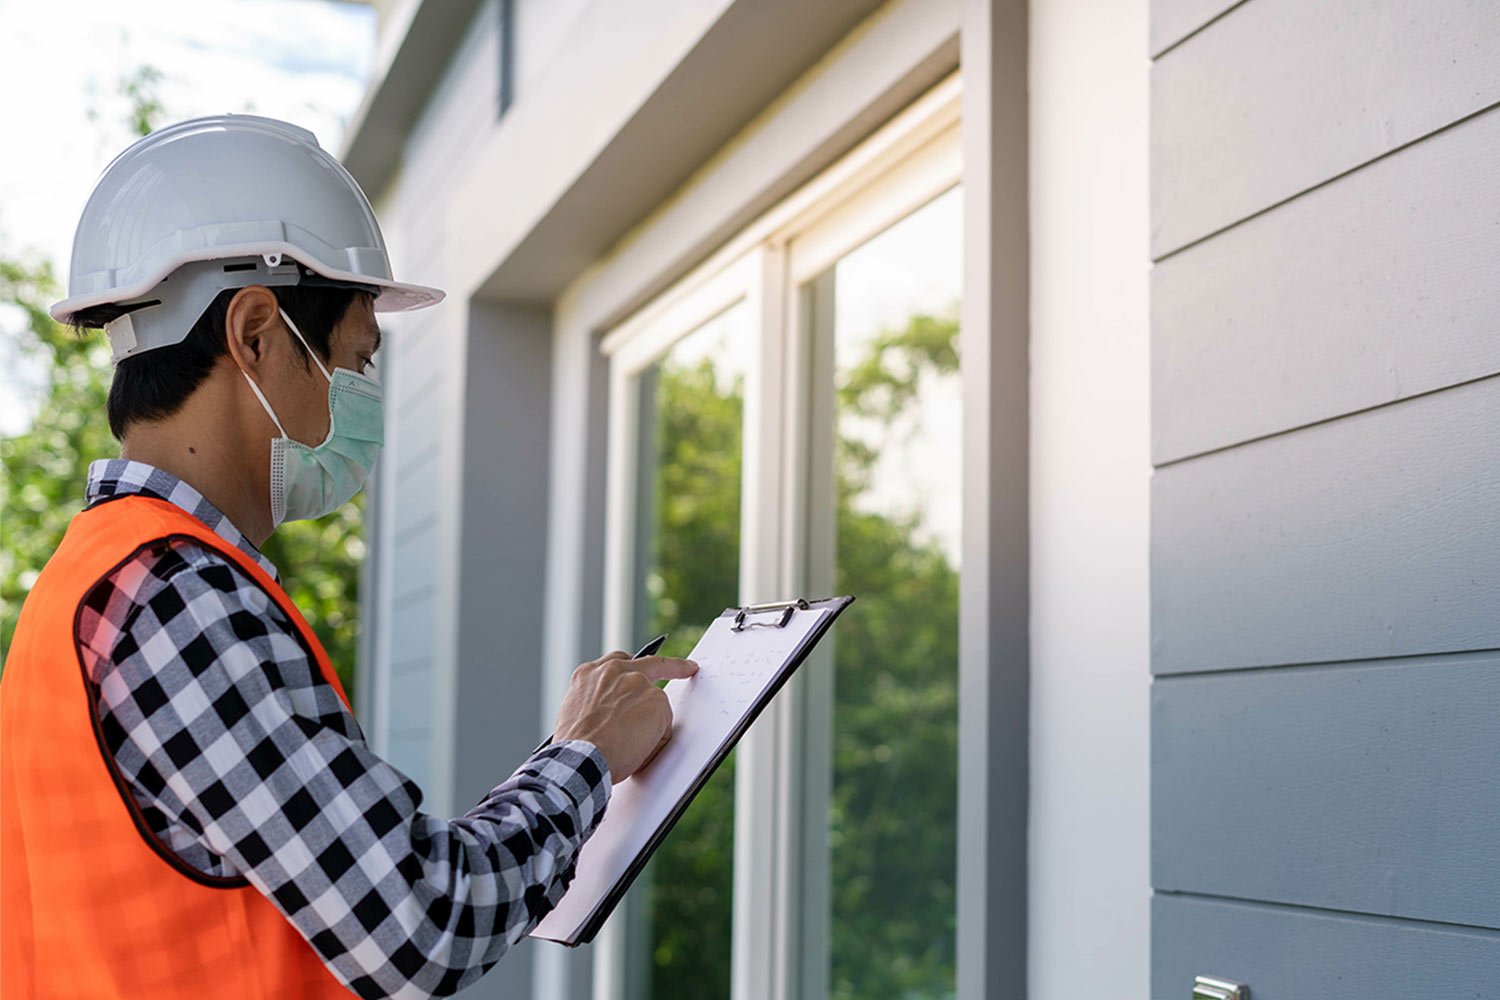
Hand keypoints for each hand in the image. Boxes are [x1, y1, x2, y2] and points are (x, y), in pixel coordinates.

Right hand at [553, 650, 697, 779]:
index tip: (641, 666)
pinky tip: (637, 751)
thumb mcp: (575, 713)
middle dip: (672, 666)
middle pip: (650, 663)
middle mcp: (614, 671)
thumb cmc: (575, 746)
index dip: (632, 666)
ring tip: (629, 748)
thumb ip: (598, 701)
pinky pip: (664, 723)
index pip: (616, 662)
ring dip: (650, 725)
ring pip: (655, 703)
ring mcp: (637, 682)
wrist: (580, 757)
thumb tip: (617, 712)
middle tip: (687, 668)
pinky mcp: (656, 698)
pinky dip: (656, 739)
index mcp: (589, 674)